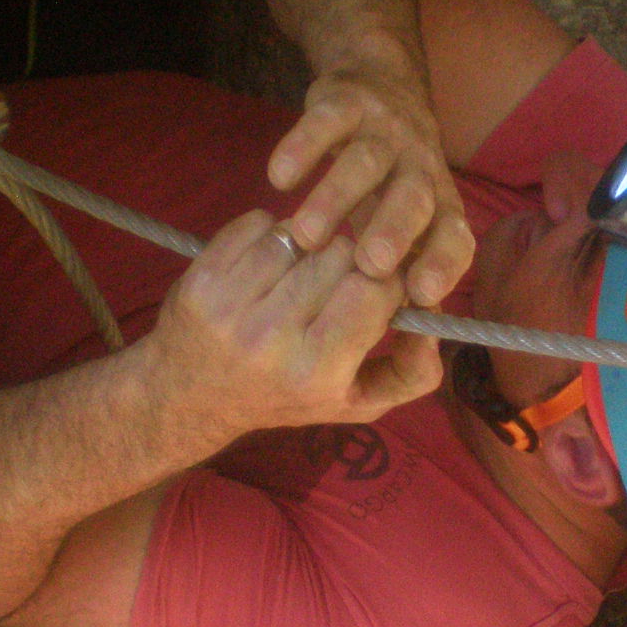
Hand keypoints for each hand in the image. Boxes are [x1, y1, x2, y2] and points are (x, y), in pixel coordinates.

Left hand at [149, 210, 442, 441]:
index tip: (377, 287)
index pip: (375, 289)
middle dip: (348, 259)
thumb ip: (412, 372)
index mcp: (317, 372)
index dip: (384, 279)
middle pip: (340, 255)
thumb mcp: (358, 403)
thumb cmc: (286, 395)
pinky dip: (271, 232)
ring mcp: (230, 308)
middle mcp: (272, 341)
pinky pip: (259, 223)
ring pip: (300, 234)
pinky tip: (269, 262)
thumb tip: (434, 321)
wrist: (192, 397)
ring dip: (310, 243)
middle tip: (336, 280)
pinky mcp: (201, 280)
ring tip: (302, 271)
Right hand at [267, 61, 473, 308]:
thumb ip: (402, 294)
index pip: (455, 237)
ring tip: (306, 236)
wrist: (375, 87)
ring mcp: (385, 132)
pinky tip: (280, 179)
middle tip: (368, 265)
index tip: (421, 295)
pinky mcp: (347, 100)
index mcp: (438, 210)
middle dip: (394, 231)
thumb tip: (413, 348)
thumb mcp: (402, 239)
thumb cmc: (380, 194)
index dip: (443, 263)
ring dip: (337, 198)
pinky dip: (304, 147)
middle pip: (416, 198)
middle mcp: (419, 169)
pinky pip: (327, 121)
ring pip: (367, 162)